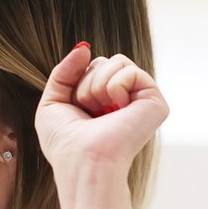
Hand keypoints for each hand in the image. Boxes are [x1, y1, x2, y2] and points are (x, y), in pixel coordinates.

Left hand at [35, 43, 168, 177]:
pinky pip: (130, 70)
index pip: (93, 66)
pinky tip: (117, 109)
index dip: (77, 81)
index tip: (78, 109)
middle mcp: (126, 100)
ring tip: (101, 112)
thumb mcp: (52, 103)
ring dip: (97, 86)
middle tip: (90, 112)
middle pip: (104, 61)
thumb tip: (84, 46)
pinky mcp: (155, 102)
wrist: (82, 162)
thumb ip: (64, 71)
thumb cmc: (66, 144)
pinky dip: (115, 87)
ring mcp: (141, 100)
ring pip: (117, 61)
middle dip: (87, 82)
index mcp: (105, 101)